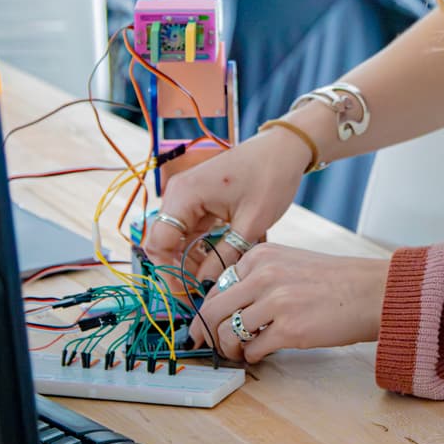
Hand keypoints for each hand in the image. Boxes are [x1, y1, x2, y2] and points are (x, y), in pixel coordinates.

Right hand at [142, 126, 310, 281]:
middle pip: (165, 243)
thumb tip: (206, 285)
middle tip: (200, 293)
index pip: (159, 244)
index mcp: (184, 195)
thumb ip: (225, 256)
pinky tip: (218, 263)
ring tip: (213, 281)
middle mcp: (179, 194)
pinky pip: (191, 231)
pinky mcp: (200, 200)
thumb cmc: (270, 176)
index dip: (169, 274)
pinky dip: (201, 249)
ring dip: (191, 262)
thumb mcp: (251, 223)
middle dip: (180, 270)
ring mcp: (189, 196)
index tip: (187, 295)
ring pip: (178, 239)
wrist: (284, 148)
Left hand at [189, 243, 389, 362]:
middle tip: (211, 346)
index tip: (207, 325)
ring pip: (227, 334)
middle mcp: (263, 275)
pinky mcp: (288, 330)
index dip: (209, 311)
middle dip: (206, 333)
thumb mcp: (290, 262)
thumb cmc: (333, 280)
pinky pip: (251, 350)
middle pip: (213, 311)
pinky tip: (261, 354)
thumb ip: (259, 277)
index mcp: (261, 255)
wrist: (370, 291)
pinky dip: (251, 357)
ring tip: (240, 353)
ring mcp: (275, 302)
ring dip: (229, 349)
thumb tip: (228, 306)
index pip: (217, 286)